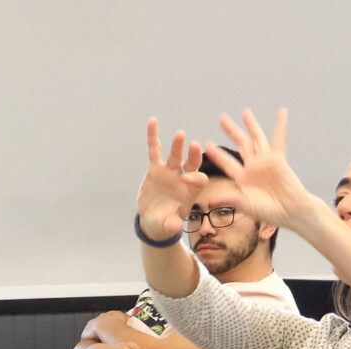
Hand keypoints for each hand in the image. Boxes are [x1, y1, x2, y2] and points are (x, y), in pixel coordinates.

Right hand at [137, 118, 207, 240]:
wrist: (154, 219)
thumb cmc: (165, 222)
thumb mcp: (168, 225)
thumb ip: (172, 223)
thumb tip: (174, 225)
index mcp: (192, 191)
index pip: (198, 179)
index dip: (194, 177)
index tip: (185, 178)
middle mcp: (183, 178)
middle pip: (191, 164)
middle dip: (192, 155)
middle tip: (193, 145)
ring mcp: (169, 171)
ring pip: (174, 155)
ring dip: (177, 145)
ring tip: (179, 134)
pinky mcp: (155, 168)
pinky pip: (154, 150)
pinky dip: (153, 136)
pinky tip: (152, 121)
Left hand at [208, 108, 317, 230]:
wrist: (290, 212)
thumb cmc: (269, 211)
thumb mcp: (246, 205)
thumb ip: (230, 199)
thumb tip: (210, 200)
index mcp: (242, 178)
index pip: (226, 162)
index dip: (217, 154)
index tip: (206, 144)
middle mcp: (253, 167)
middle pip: (240, 144)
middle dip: (231, 131)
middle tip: (222, 118)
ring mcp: (266, 161)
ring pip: (256, 139)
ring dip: (251, 125)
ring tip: (245, 111)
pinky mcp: (279, 159)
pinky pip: (279, 139)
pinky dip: (280, 125)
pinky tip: (281, 112)